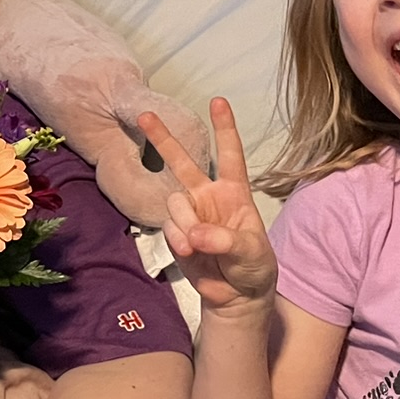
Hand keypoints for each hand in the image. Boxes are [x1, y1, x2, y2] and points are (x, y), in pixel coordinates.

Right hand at [139, 98, 277, 310]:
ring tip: (196, 247)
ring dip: (183, 222)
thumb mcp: (251, 252)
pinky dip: (177, 239)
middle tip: (145, 115)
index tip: (218, 101)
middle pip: (182, 161)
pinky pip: (168, 227)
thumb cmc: (254, 267)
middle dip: (163, 138)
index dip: (225, 128)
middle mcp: (208, 197)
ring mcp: (189, 214)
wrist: (236, 297)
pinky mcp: (175, 233)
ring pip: (174, 202)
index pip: (230, 154)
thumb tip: (194, 234)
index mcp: (234, 192)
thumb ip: (225, 239)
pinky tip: (189, 253)